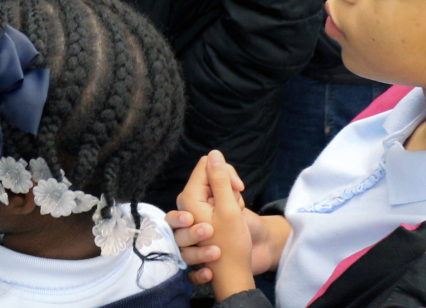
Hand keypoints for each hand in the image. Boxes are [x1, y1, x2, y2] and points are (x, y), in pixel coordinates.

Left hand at [172, 152, 255, 292]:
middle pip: (211, 177)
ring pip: (217, 190)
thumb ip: (220, 179)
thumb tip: (213, 153)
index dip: (225, 173)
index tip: (238, 188)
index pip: (205, 165)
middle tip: (237, 207)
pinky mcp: (203, 215)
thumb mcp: (229, 209)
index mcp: (188, 197)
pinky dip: (229, 208)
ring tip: (233, 220)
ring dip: (231, 201)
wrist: (234, 271)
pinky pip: (217, 201)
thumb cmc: (231, 243)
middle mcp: (186, 201)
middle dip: (228, 189)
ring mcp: (194, 209)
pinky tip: (232, 223)